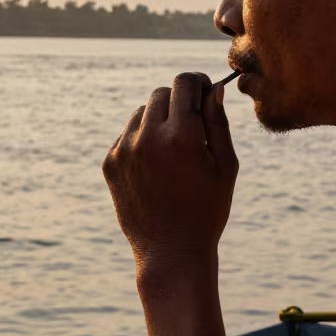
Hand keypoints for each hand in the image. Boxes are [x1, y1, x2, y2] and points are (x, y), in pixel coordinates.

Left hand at [102, 73, 237, 285]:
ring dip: (159, 120)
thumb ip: (219, 123)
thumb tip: (214, 91)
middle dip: (180, 101)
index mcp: (182, 136)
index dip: (199, 83)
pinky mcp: (110, 163)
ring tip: (174, 151)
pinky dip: (142, 140)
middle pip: (162, 92)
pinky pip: (128, 135)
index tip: (206, 94)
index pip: (185, 82)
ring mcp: (125, 150)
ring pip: (142, 112)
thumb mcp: (225, 167)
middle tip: (193, 125)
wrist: (171, 253)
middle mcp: (149, 138)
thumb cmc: (207, 211)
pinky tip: (157, 167)